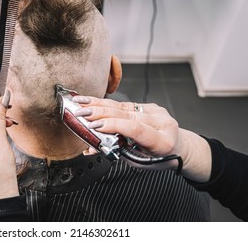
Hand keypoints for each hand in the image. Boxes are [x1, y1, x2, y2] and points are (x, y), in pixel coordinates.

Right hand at [73, 96, 211, 181]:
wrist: (179, 146)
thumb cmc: (159, 158)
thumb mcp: (139, 161)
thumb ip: (117, 151)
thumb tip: (92, 147)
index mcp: (162, 140)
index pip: (136, 129)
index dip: (114, 125)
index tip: (95, 125)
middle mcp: (162, 122)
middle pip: (126, 114)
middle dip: (100, 112)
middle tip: (81, 112)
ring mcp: (156, 111)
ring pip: (123, 106)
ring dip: (99, 104)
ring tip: (81, 102)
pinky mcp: (150, 105)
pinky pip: (125, 104)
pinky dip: (106, 104)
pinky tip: (92, 101)